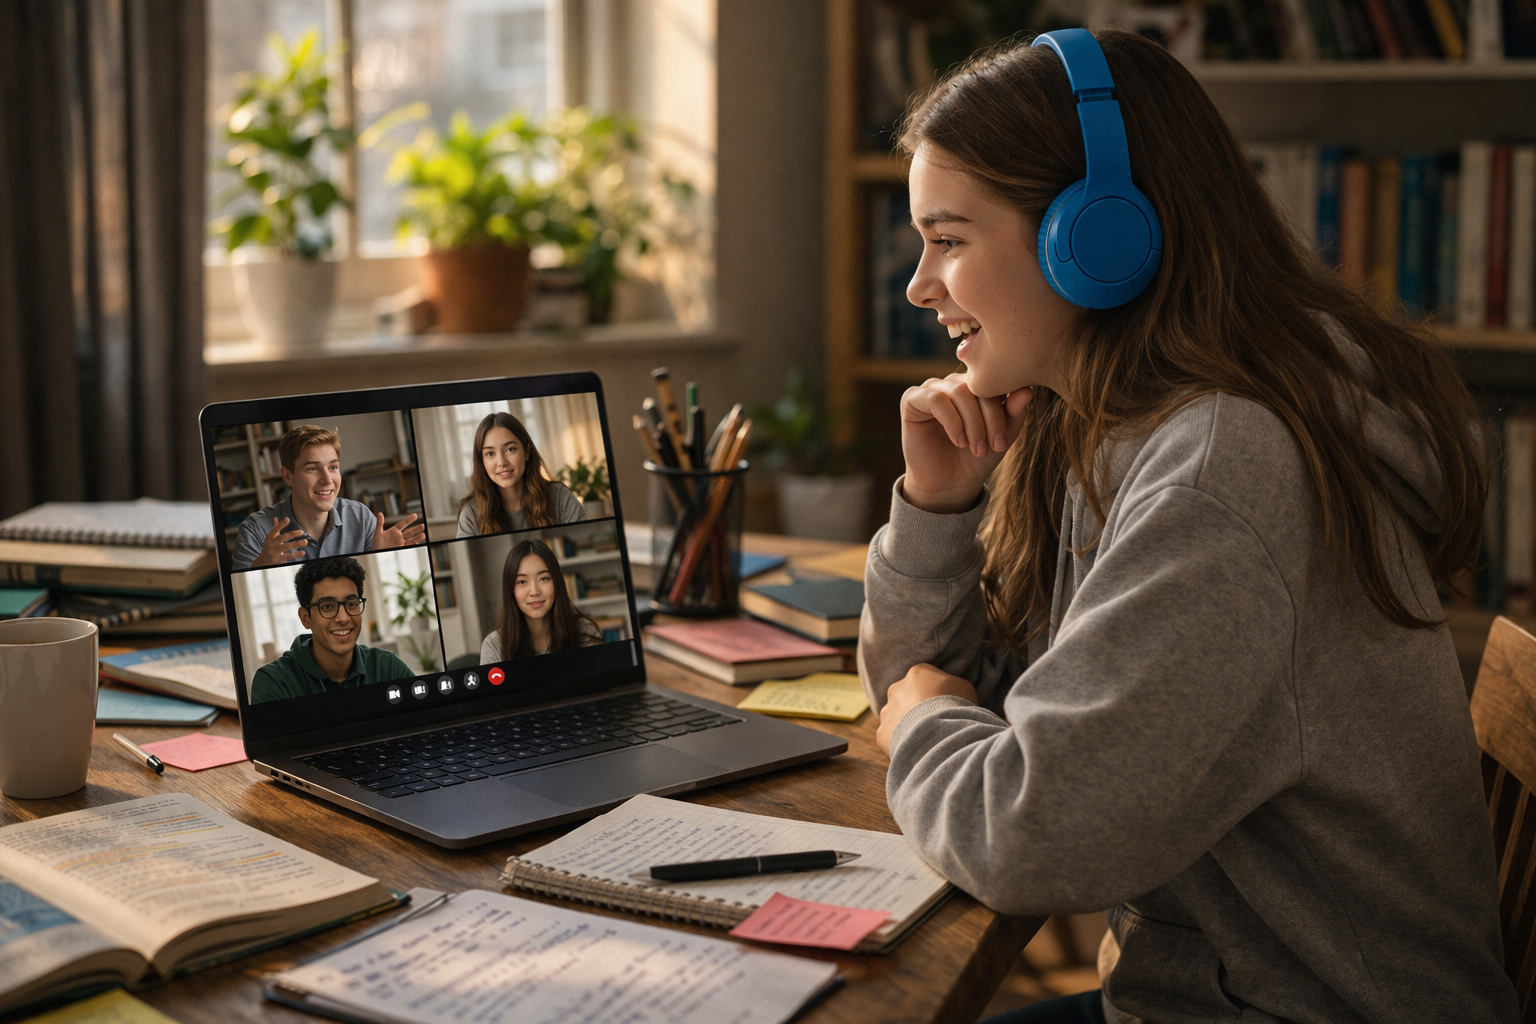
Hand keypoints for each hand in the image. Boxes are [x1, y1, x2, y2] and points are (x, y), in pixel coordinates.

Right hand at [250, 516, 306, 566]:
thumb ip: (275, 528)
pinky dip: (295, 555)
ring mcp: (274, 553)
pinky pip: (287, 557)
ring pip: (285, 547)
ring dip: (296, 544)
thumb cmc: (269, 547)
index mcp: (270, 538)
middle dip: (291, 534)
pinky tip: (302, 552)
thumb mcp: (270, 538)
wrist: (263, 561)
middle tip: (301, 532)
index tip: (287, 519)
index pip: (275, 530)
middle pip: (281, 538)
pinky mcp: (277, 560)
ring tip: (305, 542)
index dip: (281, 524)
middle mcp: (271, 544)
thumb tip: (276, 518)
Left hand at [373, 512, 424, 549]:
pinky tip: (420, 539)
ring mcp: (401, 542)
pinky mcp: (402, 547)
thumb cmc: (377, 543)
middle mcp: (399, 536)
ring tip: (423, 534)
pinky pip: (410, 544)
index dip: (409, 520)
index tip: (415, 515)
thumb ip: (379, 523)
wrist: (377, 553)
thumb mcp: (377, 533)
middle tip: (423, 525)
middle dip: (416, 529)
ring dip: (417, 536)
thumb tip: (380, 513)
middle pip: (409, 531)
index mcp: (394, 531)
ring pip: (411, 538)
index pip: (403, 524)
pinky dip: (415, 542)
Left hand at [875, 663, 977, 754]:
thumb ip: (950, 685)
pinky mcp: (882, 733)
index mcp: (917, 673)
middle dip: (917, 708)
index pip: (924, 679)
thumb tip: (947, 692)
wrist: (940, 735)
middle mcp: (897, 689)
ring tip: (925, 738)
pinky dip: (901, 742)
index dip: (935, 694)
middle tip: (933, 723)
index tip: (944, 707)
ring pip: (896, 717)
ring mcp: (887, 711)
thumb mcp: (964, 688)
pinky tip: (916, 748)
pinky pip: (891, 737)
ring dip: (907, 725)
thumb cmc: (955, 708)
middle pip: (906, 697)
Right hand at [901, 375, 1032, 513]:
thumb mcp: (1002, 435)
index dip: (1002, 409)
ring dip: (971, 422)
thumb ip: (1014, 411)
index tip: (1003, 441)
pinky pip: (935, 399)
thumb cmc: (977, 458)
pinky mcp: (912, 399)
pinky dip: (951, 421)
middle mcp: (954, 382)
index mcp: (976, 386)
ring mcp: (932, 388)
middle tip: (992, 446)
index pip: (993, 383)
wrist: (949, 485)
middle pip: (976, 387)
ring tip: (975, 448)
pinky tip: (958, 441)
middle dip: (988, 418)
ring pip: (958, 392)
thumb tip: (1027, 390)